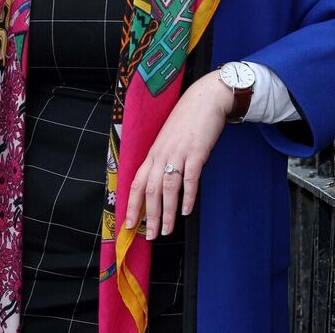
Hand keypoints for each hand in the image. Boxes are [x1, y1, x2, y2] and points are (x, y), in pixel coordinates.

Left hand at [125, 72, 233, 239]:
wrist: (206, 99)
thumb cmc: (188, 120)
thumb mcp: (169, 139)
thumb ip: (165, 159)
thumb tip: (162, 182)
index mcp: (153, 152)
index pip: (137, 182)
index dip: (132, 205)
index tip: (129, 224)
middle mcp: (162, 154)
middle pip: (150, 190)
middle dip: (149, 217)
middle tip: (150, 236)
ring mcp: (179, 153)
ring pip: (168, 188)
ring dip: (167, 213)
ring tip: (167, 230)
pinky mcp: (197, 152)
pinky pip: (190, 179)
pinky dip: (188, 196)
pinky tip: (187, 210)